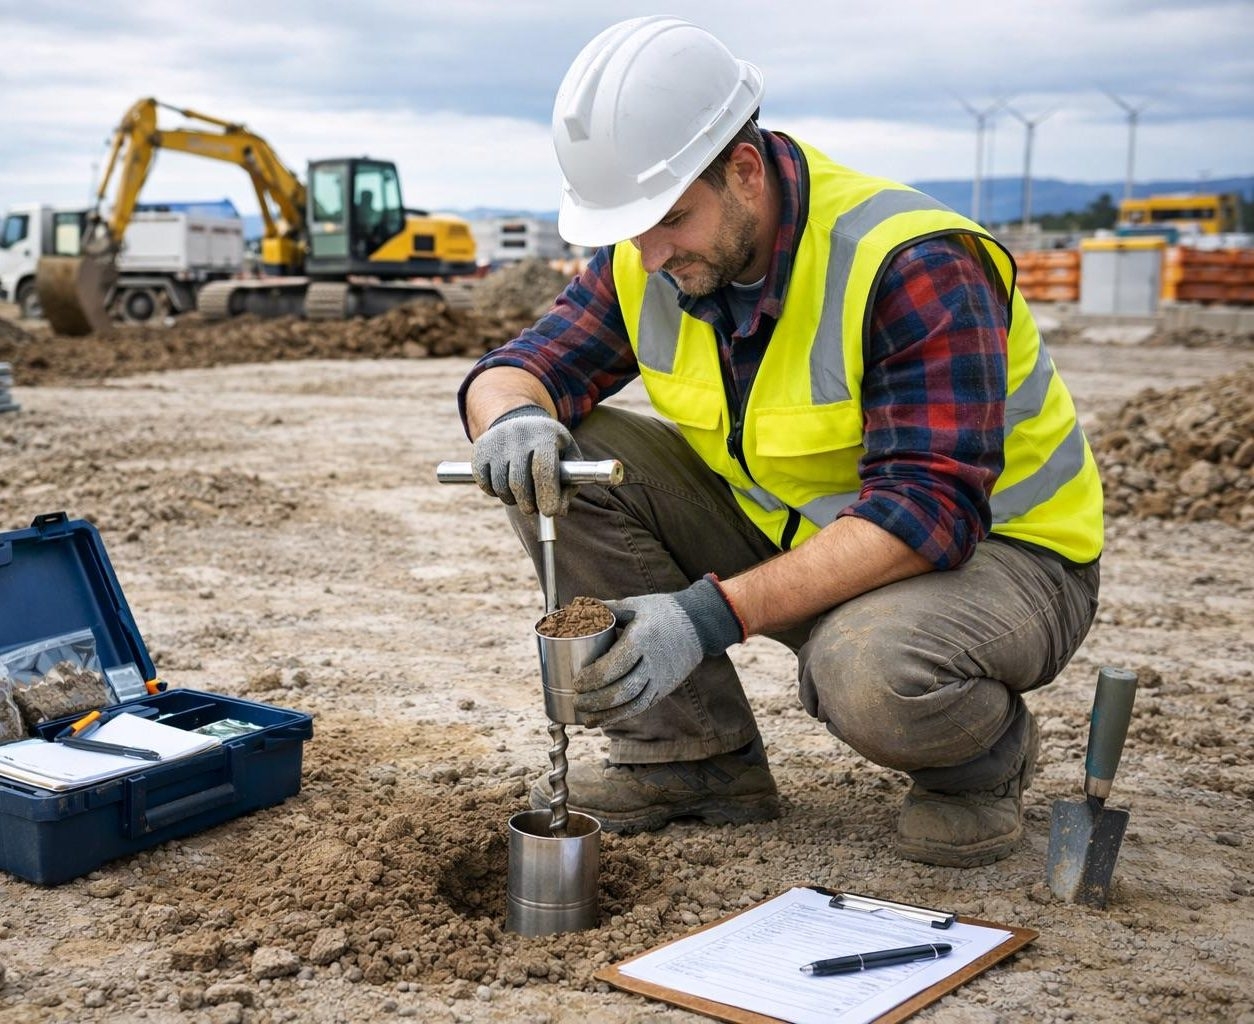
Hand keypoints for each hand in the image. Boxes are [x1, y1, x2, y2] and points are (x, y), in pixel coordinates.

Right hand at [471, 405, 580, 515]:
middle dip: (528, 504)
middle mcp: (518, 435)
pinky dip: (495, 493)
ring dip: (512, 500)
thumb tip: (559, 511)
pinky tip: (506, 487)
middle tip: (534, 510)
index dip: (547, 494)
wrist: (518, 419)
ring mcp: (496, 441)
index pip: (544, 469)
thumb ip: (569, 485)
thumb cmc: (549, 445)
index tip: (550, 512)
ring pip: (501, 486)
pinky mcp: (480, 449)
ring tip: (522, 497)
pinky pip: (485, 484)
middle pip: (519, 482)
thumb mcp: (568, 456)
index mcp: (545, 435)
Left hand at [572, 576, 744, 727]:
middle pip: (623, 690)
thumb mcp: (634, 605)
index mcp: (642, 639)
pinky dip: (622, 716)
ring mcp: (661, 678)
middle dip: (596, 701)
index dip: (594, 678)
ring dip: (607, 714)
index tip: (577, 682)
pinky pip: (642, 707)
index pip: (615, 665)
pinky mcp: (665, 688)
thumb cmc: (662, 612)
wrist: (699, 623)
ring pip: (633, 704)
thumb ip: (605, 608)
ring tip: (586, 718)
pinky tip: (605, 720)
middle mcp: (653, 662)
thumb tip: (574, 608)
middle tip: (577, 700)